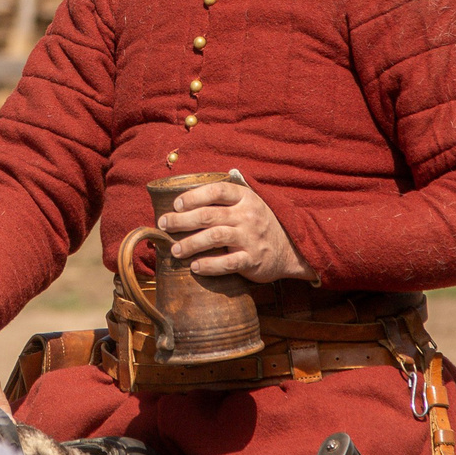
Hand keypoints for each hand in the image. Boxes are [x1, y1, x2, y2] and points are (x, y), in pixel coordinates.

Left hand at [161, 177, 312, 282]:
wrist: (291, 249)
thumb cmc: (261, 224)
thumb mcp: (250, 204)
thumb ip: (228, 196)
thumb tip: (192, 187)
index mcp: (245, 198)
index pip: (217, 190)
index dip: (194, 196)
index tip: (176, 205)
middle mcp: (248, 215)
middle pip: (209, 215)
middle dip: (182, 220)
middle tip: (164, 225)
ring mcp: (251, 238)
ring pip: (214, 237)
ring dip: (190, 244)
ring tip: (175, 250)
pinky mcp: (252, 260)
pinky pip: (227, 263)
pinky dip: (209, 265)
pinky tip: (195, 267)